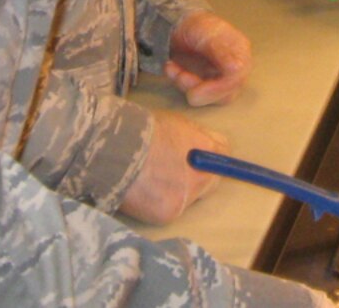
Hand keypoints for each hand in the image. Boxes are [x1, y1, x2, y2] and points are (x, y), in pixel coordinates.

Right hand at [119, 110, 228, 224]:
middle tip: (173, 170)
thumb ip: (196, 136)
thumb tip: (207, 144)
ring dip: (177, 192)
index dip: (211, 155)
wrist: (115, 149)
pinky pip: (170, 210)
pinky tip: (144, 192)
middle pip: (210, 181)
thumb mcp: (176, 123)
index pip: (223, 154)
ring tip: (152, 179)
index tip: (202, 158)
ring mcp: (187, 198)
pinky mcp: (169, 214)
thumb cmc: (142, 129)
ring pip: (190, 198)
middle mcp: (202, 176)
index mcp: (207, 148)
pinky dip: (159, 204)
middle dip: (197, 177)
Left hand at [165, 10, 252, 106]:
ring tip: (171, 68)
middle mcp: (235, 68)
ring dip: (186, 85)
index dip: (217, 89)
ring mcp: (221, 78)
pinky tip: (171, 69)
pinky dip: (180, 83)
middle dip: (198, 88)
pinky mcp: (207, 84)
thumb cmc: (198, 25)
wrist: (181, 24)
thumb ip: (222, 51)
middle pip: (225, 94)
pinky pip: (197, 93)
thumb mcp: (210, 34)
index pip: (236, 78)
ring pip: (210, 97)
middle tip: (178, 77)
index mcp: (240, 53)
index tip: (194, 93)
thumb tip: (236, 69)